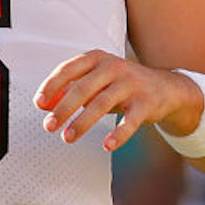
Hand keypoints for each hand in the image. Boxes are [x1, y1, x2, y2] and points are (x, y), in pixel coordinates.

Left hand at [34, 49, 202, 151]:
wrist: (165, 88)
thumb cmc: (121, 85)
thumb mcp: (96, 81)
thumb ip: (71, 90)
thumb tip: (44, 105)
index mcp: (97, 58)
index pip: (68, 69)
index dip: (51, 86)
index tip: (39, 104)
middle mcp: (113, 67)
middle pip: (82, 88)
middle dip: (63, 109)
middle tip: (49, 126)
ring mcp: (131, 84)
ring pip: (102, 104)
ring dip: (82, 123)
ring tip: (67, 137)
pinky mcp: (146, 103)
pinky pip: (130, 121)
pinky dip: (118, 134)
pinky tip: (107, 145)